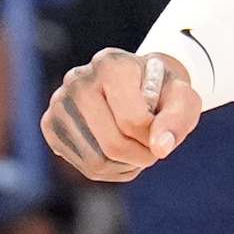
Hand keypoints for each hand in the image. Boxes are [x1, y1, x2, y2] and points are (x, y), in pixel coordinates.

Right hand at [45, 48, 206, 184]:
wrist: (136, 85)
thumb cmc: (162, 93)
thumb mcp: (183, 99)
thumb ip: (178, 119)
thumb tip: (160, 148)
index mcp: (111, 65)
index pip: (133, 121)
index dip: (155, 136)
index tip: (162, 130)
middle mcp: (78, 80)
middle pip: (113, 144)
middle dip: (142, 155)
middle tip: (152, 146)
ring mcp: (59, 103)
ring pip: (97, 162)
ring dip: (127, 165)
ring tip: (136, 146)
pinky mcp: (50, 126)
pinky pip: (85, 167)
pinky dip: (110, 169)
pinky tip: (118, 151)